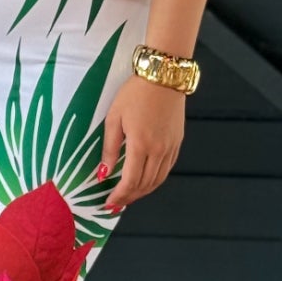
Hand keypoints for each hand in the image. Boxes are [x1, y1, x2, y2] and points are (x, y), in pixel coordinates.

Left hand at [98, 75, 186, 212]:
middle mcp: (158, 150)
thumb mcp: (114, 118)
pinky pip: (167, 168)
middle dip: (130, 197)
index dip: (119, 196)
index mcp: (140, 145)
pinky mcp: (177, 142)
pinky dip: (155, 180)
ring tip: (129, 196)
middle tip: (117, 203)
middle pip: (145, 185)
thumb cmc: (134, 94)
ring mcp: (170, 147)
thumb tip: (104, 174)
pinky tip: (146, 180)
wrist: (163, 77)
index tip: (109, 203)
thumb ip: (109, 148)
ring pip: (158, 180)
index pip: (130, 181)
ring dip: (143, 192)